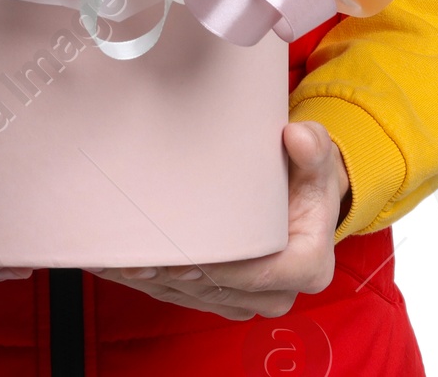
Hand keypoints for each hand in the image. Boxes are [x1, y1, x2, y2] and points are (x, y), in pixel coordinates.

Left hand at [87, 121, 348, 321]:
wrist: (307, 195)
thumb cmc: (308, 175)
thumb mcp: (316, 157)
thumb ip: (312, 147)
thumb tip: (296, 136)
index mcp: (308, 265)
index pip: (258, 275)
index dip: (219, 269)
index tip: (181, 257)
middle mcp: (282, 291)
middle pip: (222, 291)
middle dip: (176, 278)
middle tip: (133, 258)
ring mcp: (254, 299)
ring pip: (201, 299)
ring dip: (160, 284)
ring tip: (120, 263)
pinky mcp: (231, 298)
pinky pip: (193, 299)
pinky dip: (159, 286)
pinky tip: (128, 269)